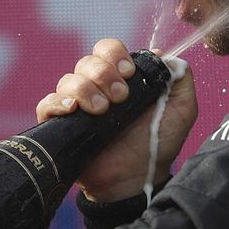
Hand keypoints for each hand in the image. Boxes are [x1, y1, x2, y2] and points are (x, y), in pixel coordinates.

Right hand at [36, 39, 197, 201]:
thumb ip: (181, 79)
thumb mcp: (182, 110)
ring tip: (103, 110)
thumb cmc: (158, 144)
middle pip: (87, 61)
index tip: (129, 73)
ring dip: (86, 89)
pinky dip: (58, 102)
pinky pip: (47, 103)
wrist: (137, 179)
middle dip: (104, 73)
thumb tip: (165, 55)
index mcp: (121, 78)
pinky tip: (73, 111)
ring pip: (68, 80)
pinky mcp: (60, 125)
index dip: (116, 54)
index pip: (108, 49)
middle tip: (120, 96)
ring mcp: (77, 106)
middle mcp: (96, 87)